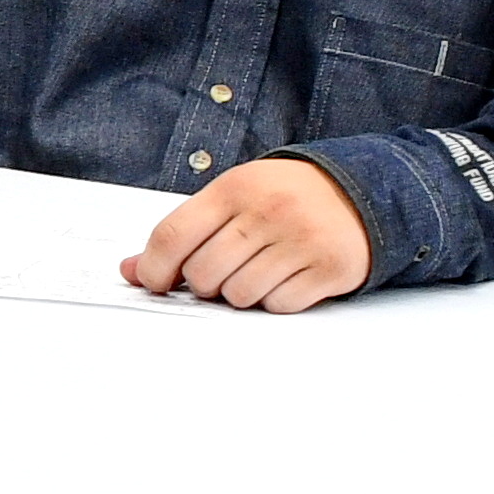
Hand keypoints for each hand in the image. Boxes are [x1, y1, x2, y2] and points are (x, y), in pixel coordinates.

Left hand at [124, 153, 371, 313]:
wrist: (361, 191)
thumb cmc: (284, 197)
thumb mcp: (232, 198)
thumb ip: (184, 232)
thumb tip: (132, 270)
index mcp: (235, 188)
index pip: (172, 236)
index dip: (153, 269)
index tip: (155, 282)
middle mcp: (268, 211)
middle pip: (202, 274)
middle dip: (203, 283)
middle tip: (221, 271)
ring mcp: (301, 240)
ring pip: (237, 296)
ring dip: (240, 293)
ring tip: (258, 270)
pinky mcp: (330, 268)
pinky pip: (277, 306)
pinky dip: (275, 300)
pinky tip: (286, 277)